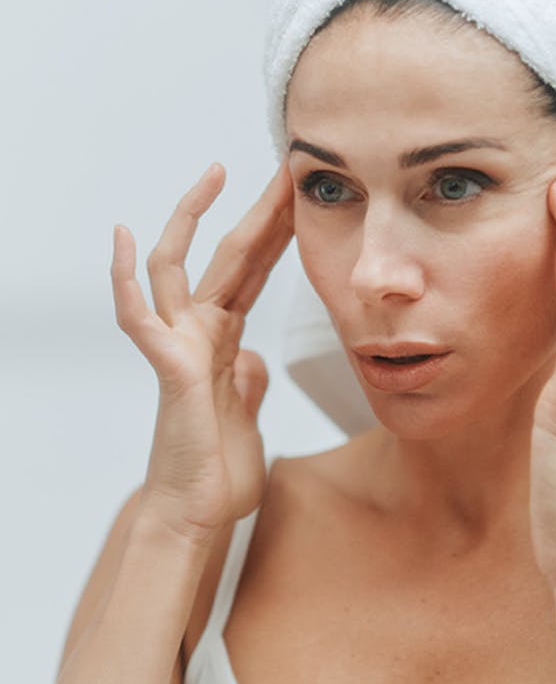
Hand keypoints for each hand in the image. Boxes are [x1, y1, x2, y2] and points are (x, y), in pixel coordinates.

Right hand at [111, 161, 293, 541]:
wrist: (199, 513)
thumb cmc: (219, 469)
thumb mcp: (248, 413)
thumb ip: (248, 380)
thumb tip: (251, 358)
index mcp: (225, 340)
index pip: (255, 273)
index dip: (277, 234)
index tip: (301, 199)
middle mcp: (199, 334)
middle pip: (229, 258)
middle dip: (258, 212)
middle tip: (284, 170)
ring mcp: (179, 346)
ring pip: (177, 267)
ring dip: (193, 219)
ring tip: (215, 175)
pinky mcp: (167, 368)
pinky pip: (139, 315)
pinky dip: (125, 277)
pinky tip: (126, 237)